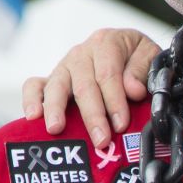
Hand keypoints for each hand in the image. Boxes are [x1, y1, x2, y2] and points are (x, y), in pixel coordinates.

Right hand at [22, 27, 162, 145]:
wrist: (129, 52)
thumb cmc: (140, 60)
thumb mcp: (151, 57)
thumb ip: (143, 70)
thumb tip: (132, 89)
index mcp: (107, 43)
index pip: (108, 74)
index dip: (114, 100)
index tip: (121, 124)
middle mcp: (82, 53)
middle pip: (84, 84)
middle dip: (93, 115)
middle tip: (101, 139)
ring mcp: (64, 66)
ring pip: (57, 86)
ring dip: (56, 109)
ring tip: (56, 129)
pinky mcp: (52, 79)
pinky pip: (34, 85)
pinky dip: (31, 99)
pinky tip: (32, 116)